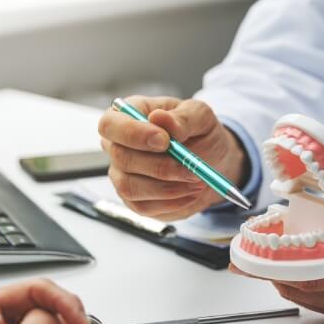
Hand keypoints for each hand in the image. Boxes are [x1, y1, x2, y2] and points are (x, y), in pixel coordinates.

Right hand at [98, 95, 248, 220]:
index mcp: (128, 116)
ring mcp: (122, 174)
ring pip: (130, 187)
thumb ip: (182, 117)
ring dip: (168, 188)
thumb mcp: (200, 116)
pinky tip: (191, 192)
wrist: (213, 162)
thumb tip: (159, 118)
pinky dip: (172, 202)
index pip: (111, 124)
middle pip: (121, 158)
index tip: (164, 141)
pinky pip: (143, 206)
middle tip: (192, 168)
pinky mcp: (133, 199)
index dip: (133, 134)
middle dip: (160, 166)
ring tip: (196, 180)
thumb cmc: (200, 133)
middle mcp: (118, 145)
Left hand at [231, 204, 323, 322]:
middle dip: (269, 270)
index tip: (248, 250)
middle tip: (243, 253)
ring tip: (259, 257)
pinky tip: (290, 268)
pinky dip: (299, 284)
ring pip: (307, 296)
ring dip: (281, 278)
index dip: (274, 261)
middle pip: (300, 286)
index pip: (309, 272)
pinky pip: (320, 301)